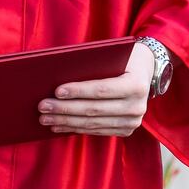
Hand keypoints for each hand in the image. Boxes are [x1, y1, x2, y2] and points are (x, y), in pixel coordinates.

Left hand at [38, 41, 153, 136]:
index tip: (57, 91)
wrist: (145, 72)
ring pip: (93, 123)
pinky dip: (76, 128)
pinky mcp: (126, 130)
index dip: (78, 91)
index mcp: (136, 85)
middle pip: (94, 109)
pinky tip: (59, 125)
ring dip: (66, 122)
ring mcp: (133, 121)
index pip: (101, 90)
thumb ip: (93, 66)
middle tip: (43, 107)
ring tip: (45, 118)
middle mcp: (137, 106)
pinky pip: (97, 131)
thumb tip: (58, 75)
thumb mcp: (113, 57)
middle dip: (65, 109)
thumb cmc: (122, 59)